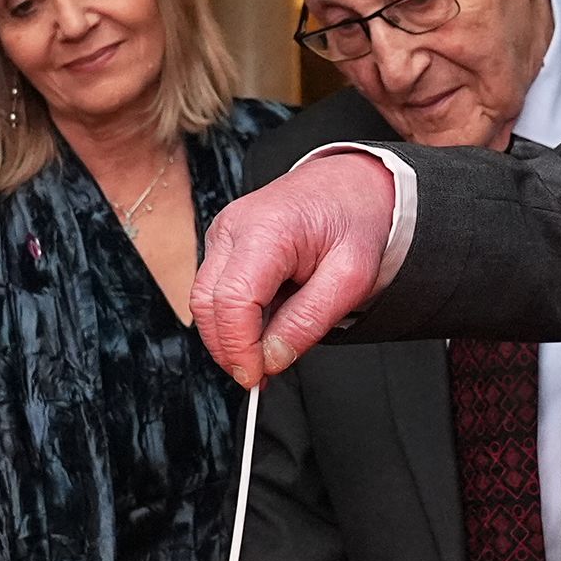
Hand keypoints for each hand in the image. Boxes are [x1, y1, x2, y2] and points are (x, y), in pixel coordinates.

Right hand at [193, 153, 398, 386]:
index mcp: (266, 229)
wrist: (351, 184)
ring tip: (268, 353)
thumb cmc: (354, 221)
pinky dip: (234, 318)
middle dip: (229, 348)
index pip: (233, 300)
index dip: (239, 347)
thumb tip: (271, 357)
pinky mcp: (223, 245)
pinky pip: (216, 291)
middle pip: (208, 304)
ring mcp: (222, 234)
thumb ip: (309, 320)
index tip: (256, 376)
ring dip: (230, 335)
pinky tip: (263, 328)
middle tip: (261, 376)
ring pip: (206, 301)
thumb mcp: (352, 277)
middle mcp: (233, 227)